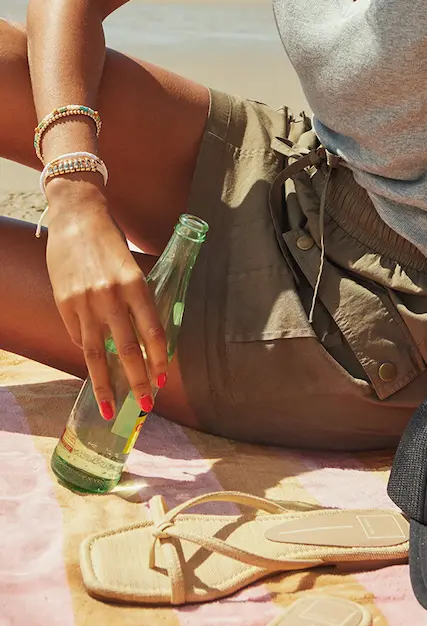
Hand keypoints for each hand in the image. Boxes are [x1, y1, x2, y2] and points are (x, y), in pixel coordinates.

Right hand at [45, 184, 166, 419]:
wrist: (77, 217)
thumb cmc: (111, 240)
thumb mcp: (132, 267)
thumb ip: (136, 300)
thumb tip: (141, 337)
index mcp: (136, 285)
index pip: (153, 332)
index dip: (159, 359)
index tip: (163, 380)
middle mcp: (111, 296)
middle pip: (127, 350)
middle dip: (138, 381)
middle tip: (145, 405)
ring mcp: (84, 302)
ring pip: (96, 354)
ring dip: (105, 384)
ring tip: (109, 408)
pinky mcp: (64, 304)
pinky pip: (78, 336)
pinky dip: (87, 352)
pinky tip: (94, 365)